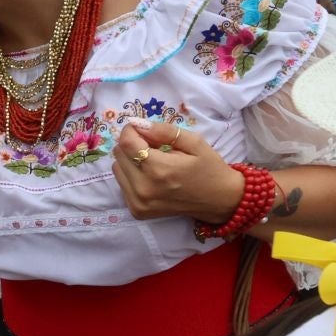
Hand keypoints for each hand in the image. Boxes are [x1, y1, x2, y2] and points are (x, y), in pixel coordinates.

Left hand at [110, 122, 243, 224]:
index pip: (127, 143)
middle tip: (153, 146)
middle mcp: (144, 188)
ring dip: (130, 160)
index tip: (142, 128)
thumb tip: (139, 124)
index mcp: (160, 169)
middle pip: (119, 155)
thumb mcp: (194, 142)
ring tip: (152, 162)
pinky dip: (131, 176)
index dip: (131, 130)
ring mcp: (138, 202)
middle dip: (132, 144)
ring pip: (117, 169)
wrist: (218, 201)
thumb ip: (165, 131)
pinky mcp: (136, 211)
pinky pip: (122, 185)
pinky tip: (150, 176)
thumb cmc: (209, 169)